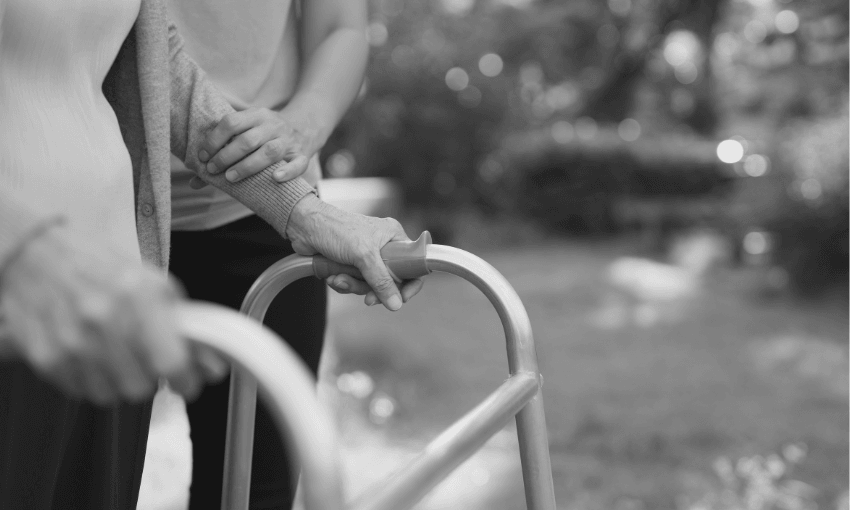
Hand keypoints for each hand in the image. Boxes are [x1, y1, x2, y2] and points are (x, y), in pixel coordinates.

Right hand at [0, 226, 226, 404]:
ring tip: (113, 354)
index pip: (171, 362)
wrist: (37, 256)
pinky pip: (81, 392)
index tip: (189, 384)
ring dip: (118, 382)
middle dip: (149, 378)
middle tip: (143, 360)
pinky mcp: (46, 356)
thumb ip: (187, 328)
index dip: (186, 381)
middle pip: (140, 387)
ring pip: (111, 396)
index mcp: (139, 295)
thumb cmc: (103, 269)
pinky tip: (88, 354)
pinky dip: (90, 380)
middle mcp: (104, 319)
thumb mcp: (154, 286)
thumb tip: (213, 367)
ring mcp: (71, 340)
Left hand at [196, 107, 322, 184]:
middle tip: (213, 169)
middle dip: (227, 156)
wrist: (305, 127)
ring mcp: (289, 140)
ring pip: (270, 151)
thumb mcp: (247, 132)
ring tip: (230, 178)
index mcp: (257, 115)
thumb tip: (194, 181)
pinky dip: (287, 171)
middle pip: (248, 140)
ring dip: (248, 166)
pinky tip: (275, 178)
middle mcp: (273, 125)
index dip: (214, 140)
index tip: (203, 156)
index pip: (231, 122)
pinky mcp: (303, 155)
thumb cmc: (265, 135)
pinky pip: (299, 164)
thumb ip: (223, 152)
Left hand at [285, 195, 423, 309]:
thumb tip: (396, 304)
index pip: (413, 265)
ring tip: (339, 278)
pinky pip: (354, 282)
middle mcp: (383, 246)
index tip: (401, 299)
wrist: (304, 225)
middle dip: (373, 289)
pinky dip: (343, 283)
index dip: (410, 284)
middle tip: (366, 298)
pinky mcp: (350, 263)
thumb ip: (381, 281)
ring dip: (353, 285)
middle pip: (390, 280)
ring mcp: (366, 256)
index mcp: (393, 237)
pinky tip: (333, 276)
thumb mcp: (363, 256)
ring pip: (370, 284)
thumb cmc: (336, 229)